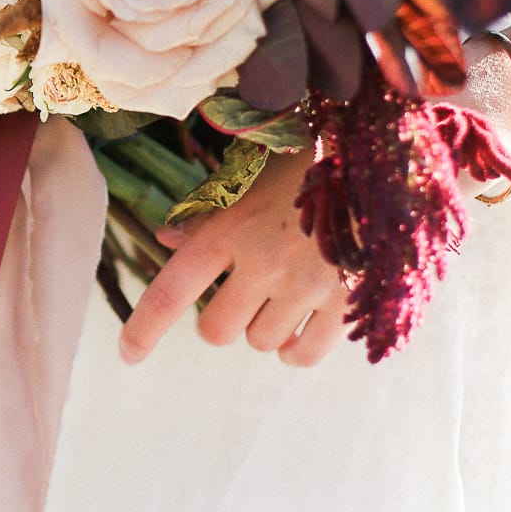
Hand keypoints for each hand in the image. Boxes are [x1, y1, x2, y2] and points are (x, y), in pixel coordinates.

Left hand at [120, 148, 347, 369]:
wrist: (381, 156)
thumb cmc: (307, 159)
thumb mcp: (249, 175)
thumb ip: (205, 213)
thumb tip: (165, 240)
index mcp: (229, 228)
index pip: (171, 291)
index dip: (143, 329)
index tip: (128, 355)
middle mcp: (263, 261)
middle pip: (216, 330)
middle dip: (221, 319)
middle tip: (241, 293)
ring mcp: (306, 284)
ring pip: (261, 342)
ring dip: (263, 328)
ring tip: (281, 295)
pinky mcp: (347, 300)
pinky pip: (305, 354)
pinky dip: (296, 349)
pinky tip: (299, 328)